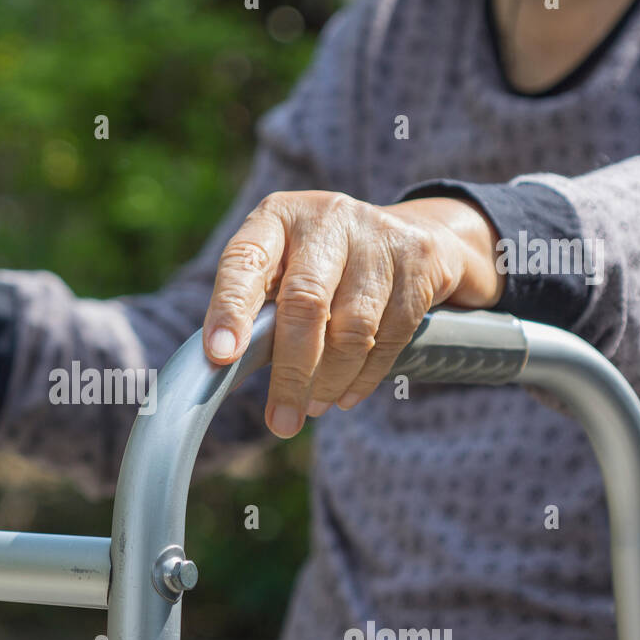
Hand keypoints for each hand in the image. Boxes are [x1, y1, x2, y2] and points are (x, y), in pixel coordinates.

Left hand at [201, 192, 502, 436]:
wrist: (414, 233)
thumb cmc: (323, 266)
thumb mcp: (284, 269)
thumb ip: (257, 310)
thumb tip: (224, 372)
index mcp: (277, 217)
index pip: (245, 261)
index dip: (230, 310)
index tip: (221, 356)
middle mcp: (326, 218)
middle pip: (304, 302)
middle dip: (291, 373)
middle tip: (281, 421)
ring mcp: (377, 235)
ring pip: (352, 328)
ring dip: (329, 381)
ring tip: (313, 408)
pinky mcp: (418, 261)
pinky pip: (390, 335)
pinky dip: (364, 377)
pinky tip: (345, 396)